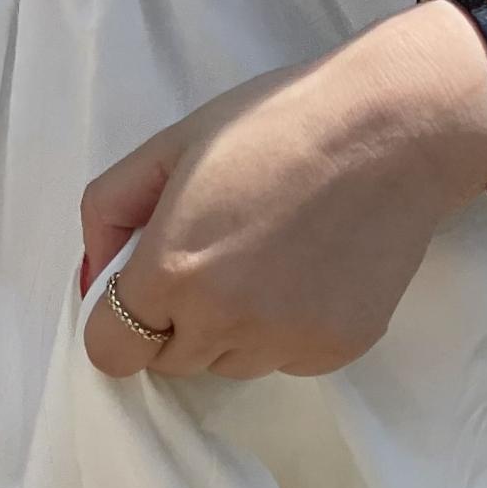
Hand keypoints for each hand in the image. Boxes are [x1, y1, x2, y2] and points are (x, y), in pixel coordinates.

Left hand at [79, 1, 486, 380]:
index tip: (142, 293)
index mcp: (171, 272)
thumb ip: (111, 211)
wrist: (396, 127)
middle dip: (175, 322)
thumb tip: (91, 276)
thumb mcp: (172, 145)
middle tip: (216, 255)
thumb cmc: (279, 122)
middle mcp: (222, 322)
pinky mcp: (330, 353)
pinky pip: (282, 360)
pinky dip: (284, 328)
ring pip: (226, 364)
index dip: (118, 322)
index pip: (110, 352)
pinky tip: (309, 270)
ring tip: (268, 258)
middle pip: (168, 362)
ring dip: (229, 329)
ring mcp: (281, 344)